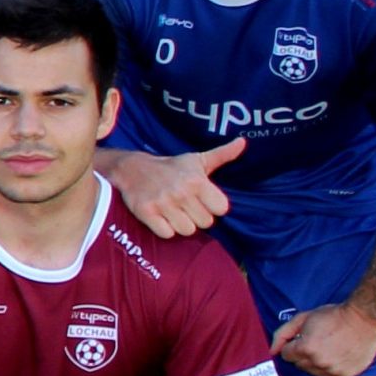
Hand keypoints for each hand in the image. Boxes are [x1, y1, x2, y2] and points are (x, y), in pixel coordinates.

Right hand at [118, 138, 242, 238]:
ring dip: (181, 224)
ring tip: (174, 212)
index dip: (212, 207)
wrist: (131, 168)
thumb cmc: (170, 167)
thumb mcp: (197, 159)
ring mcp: (163, 203)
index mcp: (197, 181)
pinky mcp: (146, 212)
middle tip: (185, 206)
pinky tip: (161, 218)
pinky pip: (166, 234)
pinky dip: (164, 229)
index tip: (202, 200)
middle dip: (196, 216)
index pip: (221, 209)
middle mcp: (181, 192)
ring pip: (187, 230)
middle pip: (205, 223)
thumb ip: (223, 154)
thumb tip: (243, 142)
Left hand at [269, 300, 375, 375]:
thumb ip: (282, 334)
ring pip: (313, 371)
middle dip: (303, 353)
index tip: (304, 337)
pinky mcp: (344, 375)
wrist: (364, 319)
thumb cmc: (333, 316)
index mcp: (305, 348)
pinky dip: (330, 368)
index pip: (286, 355)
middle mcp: (317, 362)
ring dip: (316, 361)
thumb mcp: (303, 318)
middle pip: (299, 364)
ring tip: (330, 346)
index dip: (293, 345)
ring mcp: (332, 370)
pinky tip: (338, 354)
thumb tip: (272, 351)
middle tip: (319, 340)